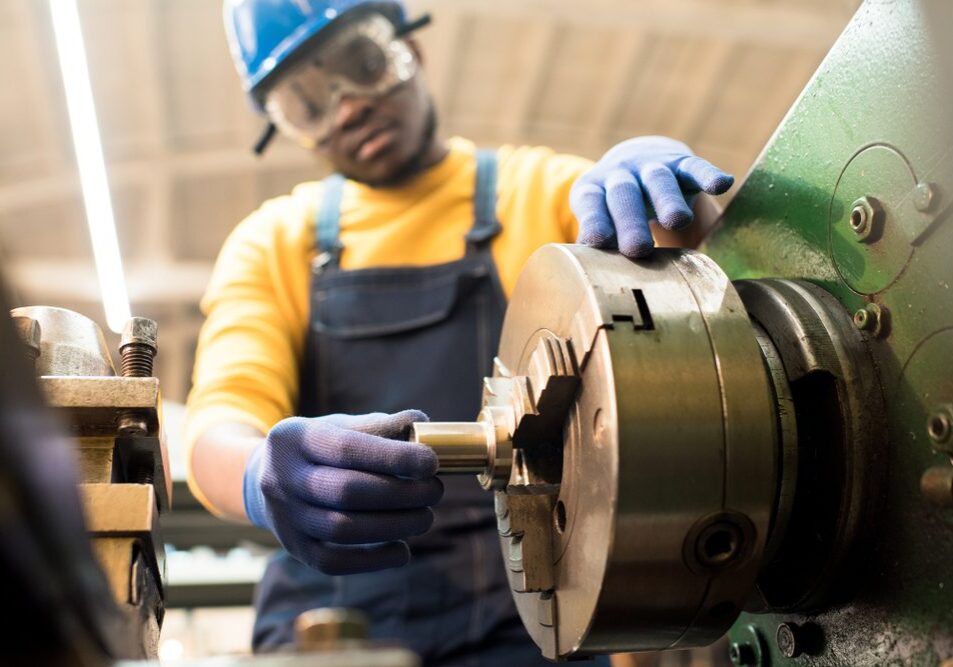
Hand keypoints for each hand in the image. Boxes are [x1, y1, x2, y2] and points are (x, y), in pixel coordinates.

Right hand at [243, 410, 442, 574]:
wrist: (267, 479)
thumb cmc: (320, 449)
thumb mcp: (340, 426)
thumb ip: (380, 426)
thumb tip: (422, 423)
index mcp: (296, 438)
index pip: (347, 448)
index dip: (393, 457)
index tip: (431, 463)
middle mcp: (282, 478)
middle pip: (346, 491)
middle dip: (400, 494)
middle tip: (435, 491)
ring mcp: (284, 517)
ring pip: (341, 529)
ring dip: (394, 526)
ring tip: (426, 517)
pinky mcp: (294, 548)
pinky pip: (334, 562)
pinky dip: (373, 561)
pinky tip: (403, 549)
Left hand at [571, 136, 733, 257]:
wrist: (637, 159)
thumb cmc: (617, 210)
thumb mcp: (605, 224)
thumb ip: (608, 251)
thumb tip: (612, 292)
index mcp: (594, 191)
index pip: (592, 205)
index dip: (595, 222)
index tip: (597, 242)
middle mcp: (621, 175)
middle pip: (625, 195)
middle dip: (631, 221)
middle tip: (637, 249)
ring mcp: (651, 167)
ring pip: (659, 180)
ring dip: (667, 200)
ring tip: (677, 221)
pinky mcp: (681, 163)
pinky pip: (695, 167)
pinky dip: (707, 174)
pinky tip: (721, 185)